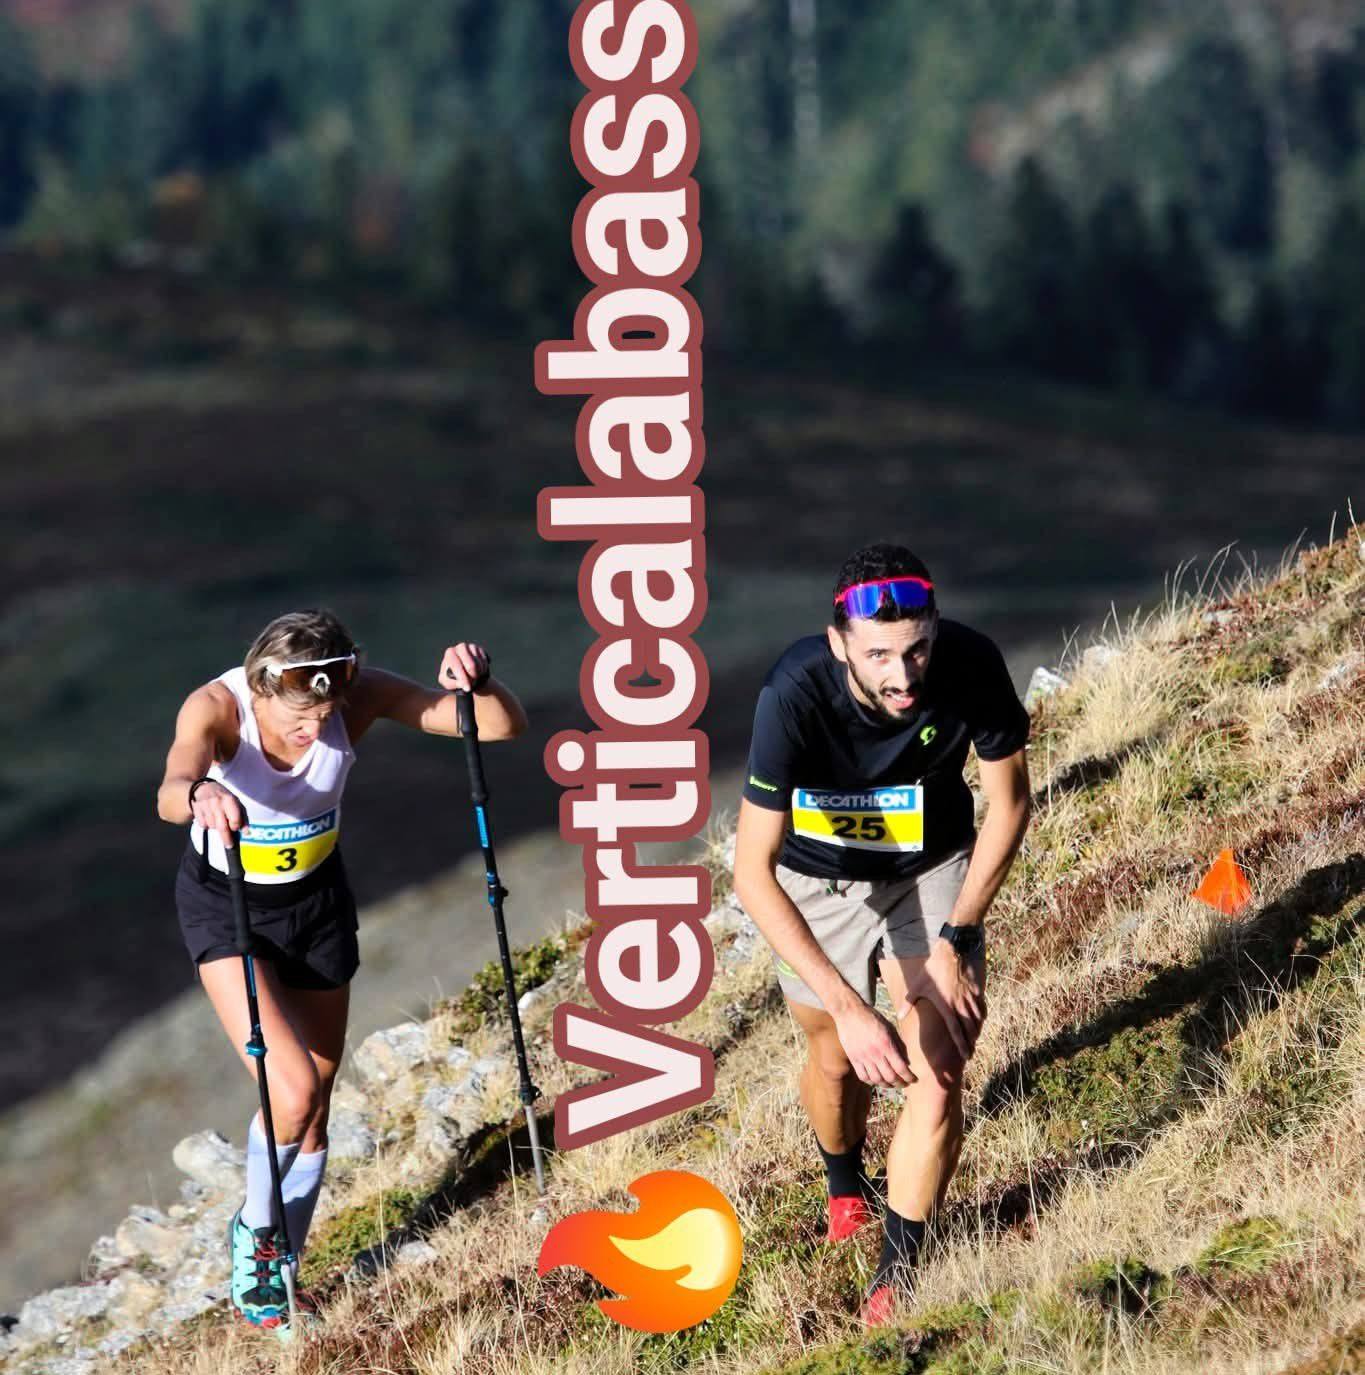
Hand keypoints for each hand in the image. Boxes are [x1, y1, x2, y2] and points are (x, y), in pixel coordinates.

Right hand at [189, 781, 244, 850]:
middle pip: (222, 827)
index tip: (236, 829)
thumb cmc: (223, 797)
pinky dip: (207, 825)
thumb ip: (243, 817)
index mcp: (229, 799)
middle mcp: (217, 802)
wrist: (202, 788)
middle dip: (226, 839)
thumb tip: (246, 832)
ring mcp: (205, 806)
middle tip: (229, 845)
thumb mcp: (236, 803)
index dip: (236, 827)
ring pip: (212, 827)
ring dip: (216, 827)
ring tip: (217, 819)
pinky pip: (203, 825)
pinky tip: (209, 817)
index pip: (235, 820)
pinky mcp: (195, 810)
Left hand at [439, 642, 490, 692]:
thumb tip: (462, 683)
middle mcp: (460, 647)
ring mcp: (472, 647)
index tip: (467, 688)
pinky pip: (485, 662)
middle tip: (472, 683)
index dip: (463, 678)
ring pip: (480, 665)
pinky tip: (478, 671)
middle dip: (473, 677)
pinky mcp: (481, 649)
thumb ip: (452, 683)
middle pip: (471, 665)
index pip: (457, 665)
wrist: (463, 672)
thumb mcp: (448, 683)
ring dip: (478, 674)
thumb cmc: (453, 677)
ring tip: (473, 677)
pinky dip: (483, 670)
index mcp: (450, 654)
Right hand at [832, 1001, 915, 1087]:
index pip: (901, 1068)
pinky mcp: (853, 1058)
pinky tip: (876, 1080)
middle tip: (904, 1084)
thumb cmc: (872, 1017)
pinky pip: (863, 1076)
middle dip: (900, 1083)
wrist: (849, 1012)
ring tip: (891, 1083)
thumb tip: (907, 1062)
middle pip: (890, 1077)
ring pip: (877, 1079)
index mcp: (886, 1044)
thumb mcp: (889, 1027)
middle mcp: (875, 1053)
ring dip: (886, 1085)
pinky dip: (871, 1082)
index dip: (909, 1077)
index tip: (914, 1080)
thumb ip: (899, 1045)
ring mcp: (863, 1057)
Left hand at [898, 942, 986, 1061]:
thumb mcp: (918, 986)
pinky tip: (980, 1020)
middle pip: (969, 1029)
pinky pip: (981, 1006)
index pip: (956, 1031)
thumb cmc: (933, 969)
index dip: (961, 1045)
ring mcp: (970, 998)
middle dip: (971, 1043)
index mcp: (947, 1007)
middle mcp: (961, 1005)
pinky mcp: (976, 990)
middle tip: (971, 1054)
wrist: (951, 951)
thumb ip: (909, 1003)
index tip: (966, 1056)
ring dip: (977, 1031)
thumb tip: (899, 1017)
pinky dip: (981, 1015)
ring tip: (975, 1040)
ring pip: (977, 1020)